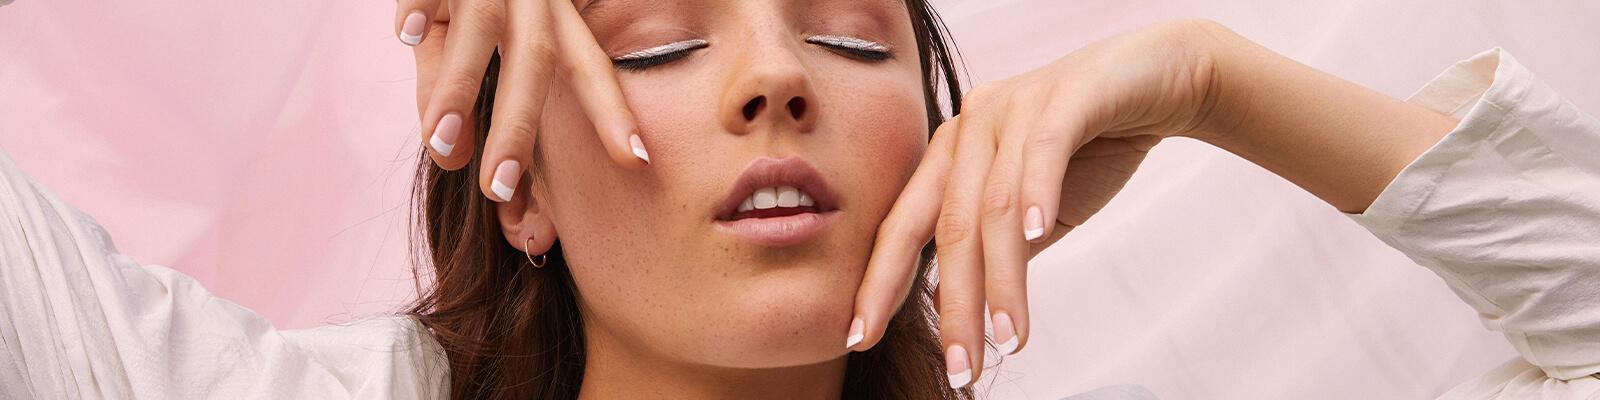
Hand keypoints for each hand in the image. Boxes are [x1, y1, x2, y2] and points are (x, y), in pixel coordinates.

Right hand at [395, 0, 646, 202]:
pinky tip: (404, 33)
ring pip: (483, 31)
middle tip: (502, 191)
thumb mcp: (467, 30)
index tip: (638, 160)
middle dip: (520, 128)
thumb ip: (460, 92)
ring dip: (460, 90)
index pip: (585, 63)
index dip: (610, 111)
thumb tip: (452, 161)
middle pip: (536, 59)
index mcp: (549, 9)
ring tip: (442, 144)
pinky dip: (418, 7)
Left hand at [847, 20, 1230, 386]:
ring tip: (1010, 338)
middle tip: (959, 366)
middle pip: (949, 227)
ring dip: (1003, 280)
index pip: (904, 226)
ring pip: (997, 205)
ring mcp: (1013, 106)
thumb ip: (996, 249)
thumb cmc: (1091, 146)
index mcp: (951, 154)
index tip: (858, 337)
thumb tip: (958, 302)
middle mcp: (970, 126)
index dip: (880, 282)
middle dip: (951, 304)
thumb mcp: (1035, 211)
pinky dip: (1039, 195)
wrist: (1159, 79)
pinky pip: (1044, 150)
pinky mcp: (1066, 95)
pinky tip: (1039, 238)